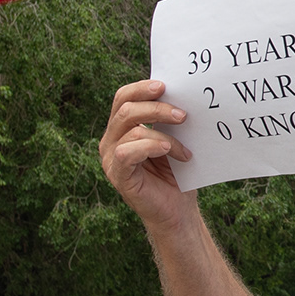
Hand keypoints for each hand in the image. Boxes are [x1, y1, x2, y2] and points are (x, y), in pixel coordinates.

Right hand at [100, 79, 197, 226]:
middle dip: (157, 107)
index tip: (165, 86)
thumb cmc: (176, 173)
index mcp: (121, 127)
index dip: (141, 88)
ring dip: (164, 134)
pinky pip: (127, 152)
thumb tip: (180, 93)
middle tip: (183, 114)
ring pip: (131, 128)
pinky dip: (151, 147)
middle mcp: (111, 140)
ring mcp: (110, 158)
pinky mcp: (117, 175)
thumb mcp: (173, 138)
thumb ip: (168, 118)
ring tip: (184, 148)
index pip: (123, 98)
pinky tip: (169, 151)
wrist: (178, 210)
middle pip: (126, 109)